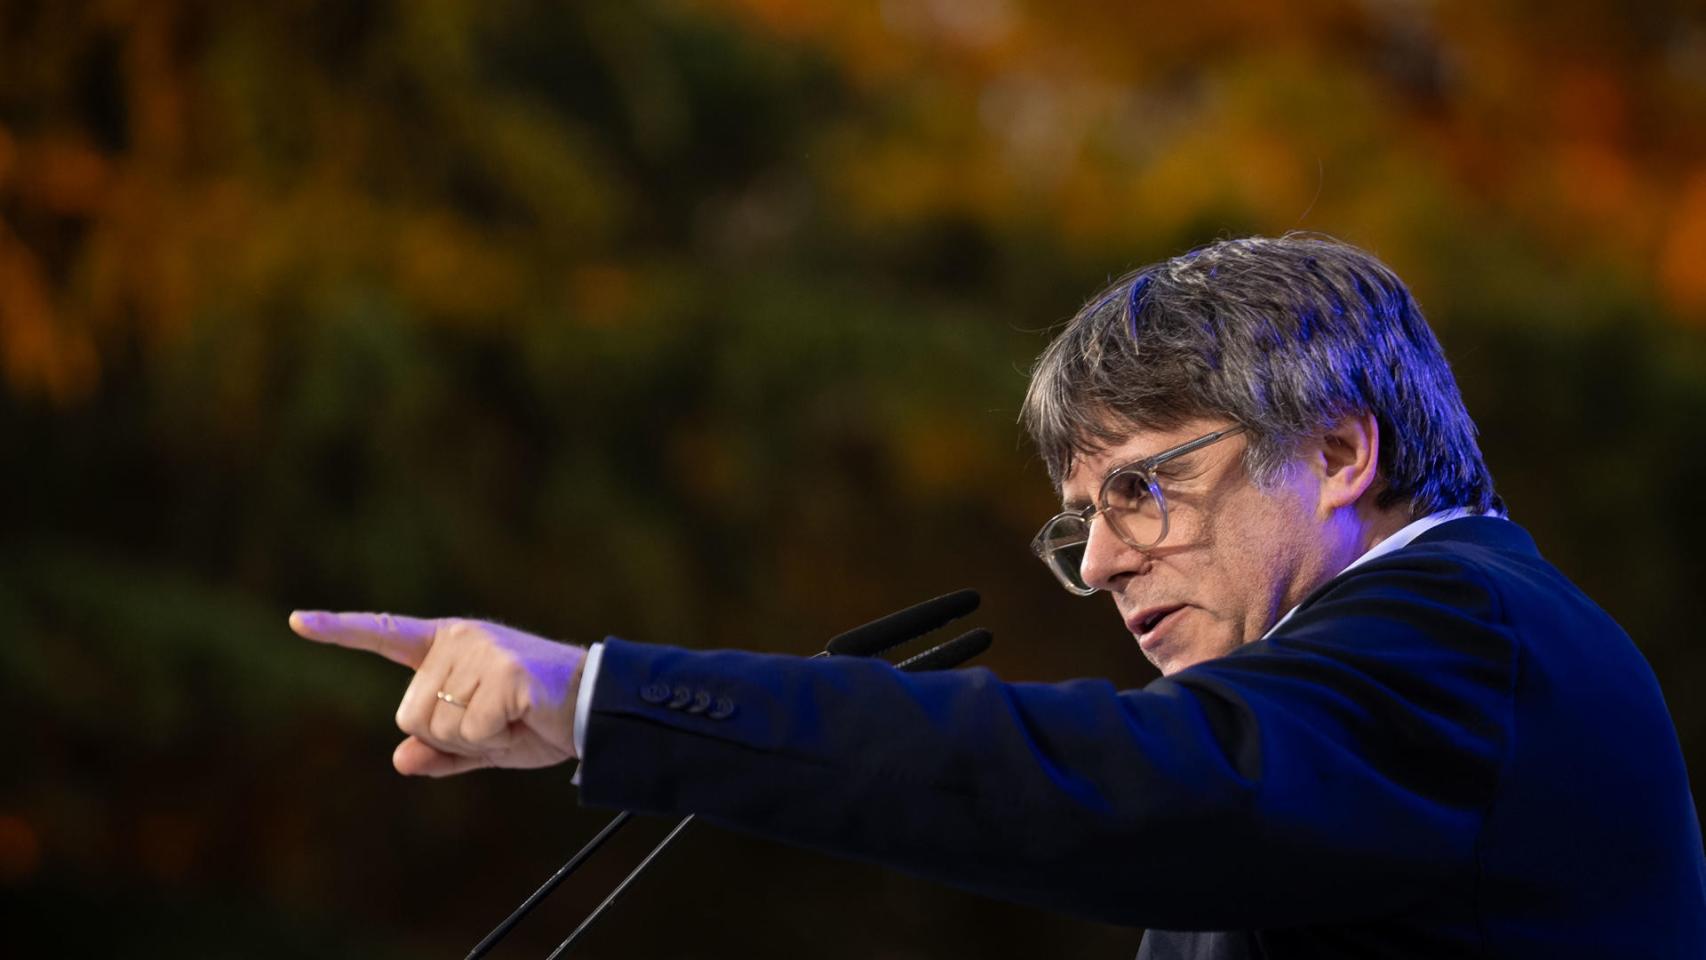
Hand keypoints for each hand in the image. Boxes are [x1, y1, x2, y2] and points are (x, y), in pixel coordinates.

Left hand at [289, 611, 585, 776]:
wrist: (596, 710)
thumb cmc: (540, 720)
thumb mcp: (484, 742)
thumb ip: (441, 750)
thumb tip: (400, 759)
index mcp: (450, 646)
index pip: (386, 635)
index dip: (340, 630)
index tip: (296, 622)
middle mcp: (460, 640)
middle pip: (410, 714)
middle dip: (449, 734)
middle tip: (499, 719)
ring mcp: (481, 652)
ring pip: (437, 725)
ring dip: (475, 737)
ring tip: (515, 716)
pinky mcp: (504, 672)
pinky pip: (471, 730)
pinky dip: (497, 738)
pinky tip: (525, 718)